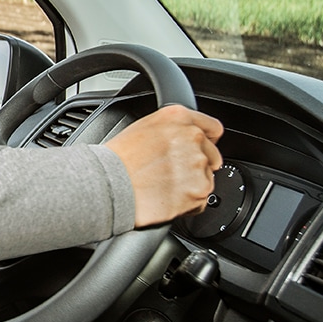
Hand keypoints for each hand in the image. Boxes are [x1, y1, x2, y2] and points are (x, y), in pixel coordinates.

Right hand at [105, 104, 223, 227]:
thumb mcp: (143, 127)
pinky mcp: (199, 191)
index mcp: (179, 118)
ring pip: (206, 179)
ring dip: (191, 185)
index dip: (206, 141)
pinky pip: (201, 200)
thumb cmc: (117, 159)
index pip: (213, 128)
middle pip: (211, 156)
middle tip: (172, 173)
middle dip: (196, 166)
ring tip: (164, 187)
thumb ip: (171, 129)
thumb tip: (181, 140)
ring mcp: (198, 164)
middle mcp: (193, 137)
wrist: (110, 184)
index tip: (202, 149)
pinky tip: (167, 198)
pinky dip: (188, 204)